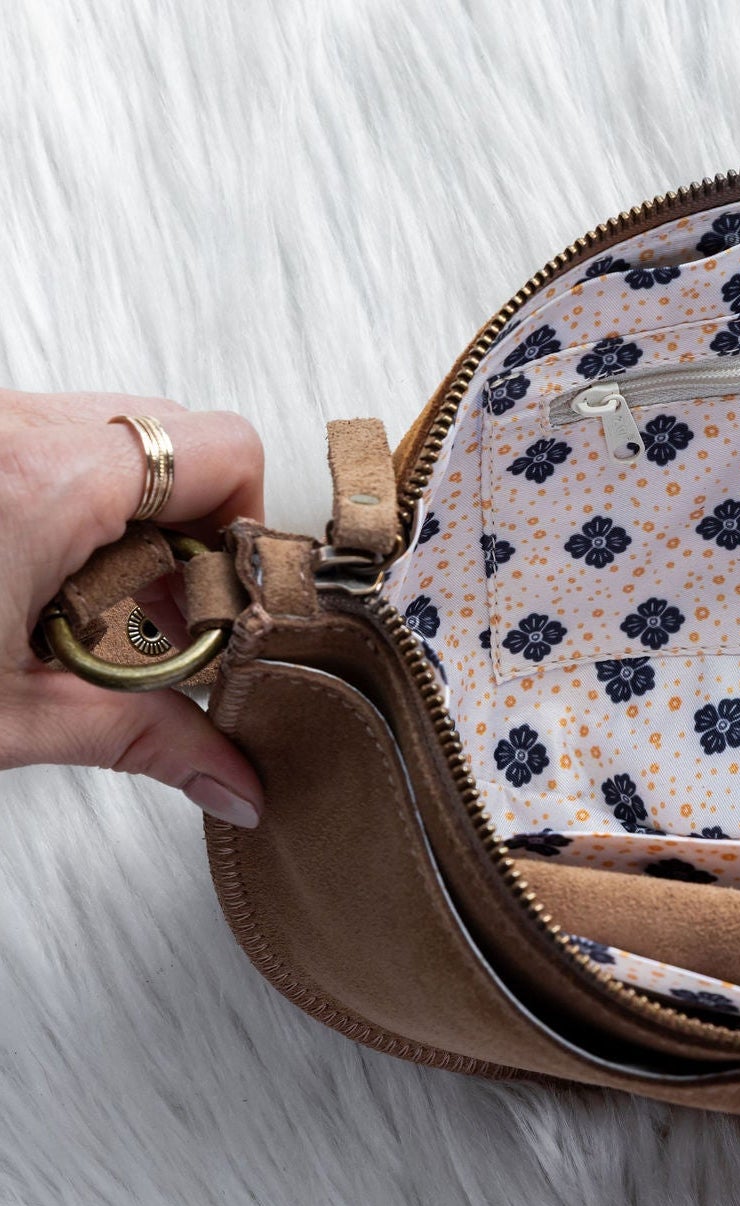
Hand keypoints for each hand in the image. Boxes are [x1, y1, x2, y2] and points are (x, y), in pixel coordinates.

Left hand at [0, 388, 264, 824]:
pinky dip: (59, 507)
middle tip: (160, 613)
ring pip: (102, 434)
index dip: (247, 526)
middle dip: (188, 526)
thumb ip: (143, 738)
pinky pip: (37, 443)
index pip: (220, 449)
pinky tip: (25, 581)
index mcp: (37, 481)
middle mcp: (1, 425)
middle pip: (169, 433)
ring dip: (121, 519)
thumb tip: (230, 778)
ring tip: (77, 606)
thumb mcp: (5, 717)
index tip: (227, 599)